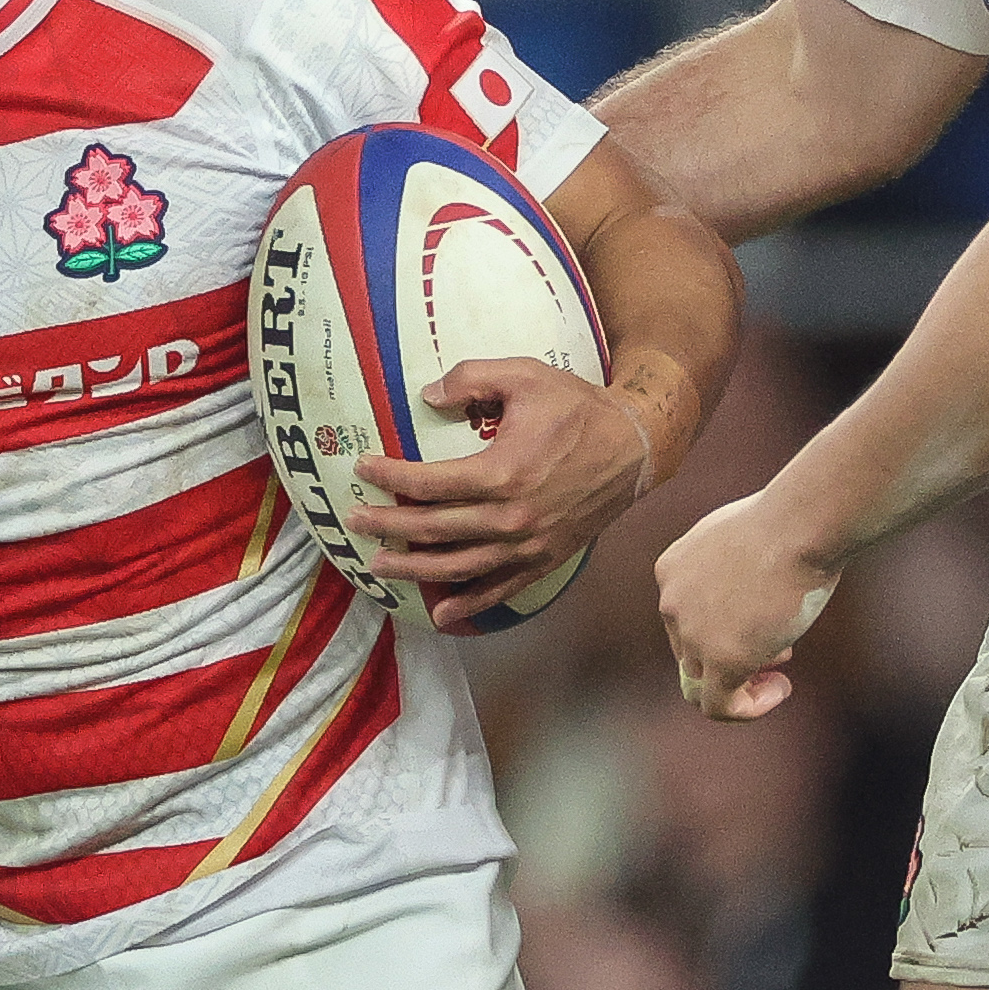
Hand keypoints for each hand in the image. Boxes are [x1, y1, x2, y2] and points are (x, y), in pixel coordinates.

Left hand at [348, 361, 656, 631]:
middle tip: (354, 520)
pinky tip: (440, 614)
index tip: (363, 468)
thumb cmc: (577, 407)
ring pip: (459, 567)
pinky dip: (469, 604)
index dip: (390, 477)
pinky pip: (500, 589)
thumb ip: (471, 379)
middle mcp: (510, 517)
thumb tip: (426, 397)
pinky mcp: (545, 559)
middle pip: (435, 529)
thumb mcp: (524, 375)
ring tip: (379, 565)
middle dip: (388, 526)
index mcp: (501, 473)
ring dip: (415, 569)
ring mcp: (528, 545)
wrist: (634, 446)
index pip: (429, 483)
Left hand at [656, 488, 843, 719]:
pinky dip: (749, 706)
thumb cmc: (785, 522)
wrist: (798, 524)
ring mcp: (693, 633)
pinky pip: (721, 706)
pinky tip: (780, 689)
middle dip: (734, 654)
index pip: (685, 620)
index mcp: (672, 570)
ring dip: (742, 682)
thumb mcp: (740, 539)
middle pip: (692, 652)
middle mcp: (671, 603)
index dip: (723, 629)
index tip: (762, 623)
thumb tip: (749, 597)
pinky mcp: (721, 659)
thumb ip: (730, 570)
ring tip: (781, 669)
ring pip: (702, 684)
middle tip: (778, 648)